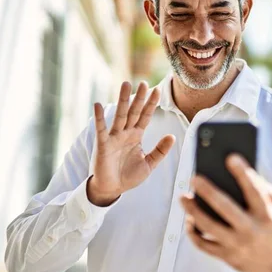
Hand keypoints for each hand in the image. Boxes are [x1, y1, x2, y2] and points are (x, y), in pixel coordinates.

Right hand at [87, 82, 175, 205]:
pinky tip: (98, 105)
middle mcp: (125, 133)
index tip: (157, 90)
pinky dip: (99, 118)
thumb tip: (172, 136)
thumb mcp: (149, 164)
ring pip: (120, 116)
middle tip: (144, 82)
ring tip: (125, 85)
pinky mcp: (103, 145)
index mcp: (136, 136)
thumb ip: (160, 150)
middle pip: (133, 111)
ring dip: (123, 100)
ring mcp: (114, 137)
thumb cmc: (128, 176)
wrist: (112, 189)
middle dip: (139, 98)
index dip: (151, 104)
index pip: (145, 116)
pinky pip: (101, 129)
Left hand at [180, 154, 271, 271]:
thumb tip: (245, 173)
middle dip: (209, 192)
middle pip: (226, 208)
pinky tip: (189, 219)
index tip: (230, 158)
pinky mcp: (226, 257)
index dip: (243, 174)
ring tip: (183, 197)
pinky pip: (204, 245)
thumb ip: (266, 191)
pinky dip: (193, 232)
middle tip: (194, 178)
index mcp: (267, 216)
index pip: (254, 191)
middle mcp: (251, 231)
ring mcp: (237, 245)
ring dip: (193, 211)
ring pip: (209, 227)